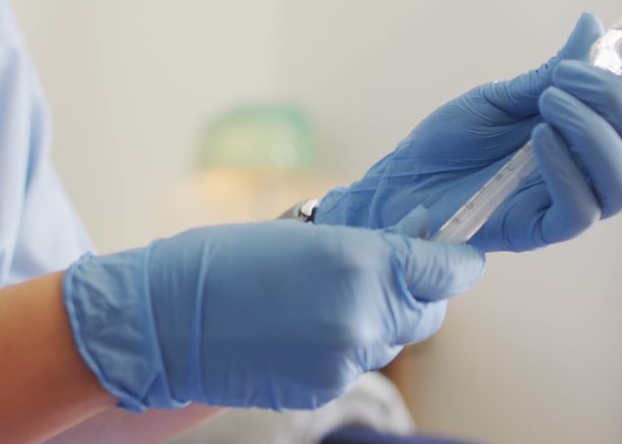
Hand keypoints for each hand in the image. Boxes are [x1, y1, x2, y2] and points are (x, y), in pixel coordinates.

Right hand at [63, 207, 481, 411]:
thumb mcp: (300, 231)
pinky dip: (343, 347)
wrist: (164, 322)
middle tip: (390, 273)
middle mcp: (364, 317)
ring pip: (390, 341)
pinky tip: (303, 328)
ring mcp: (345, 361)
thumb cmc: (221, 262)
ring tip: (327, 299)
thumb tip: (409, 237)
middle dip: (417, 294)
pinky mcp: (323, 389)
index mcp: (362, 263)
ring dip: (376, 321)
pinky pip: (354, 365)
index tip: (457, 254)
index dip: (457, 261)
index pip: (447, 270)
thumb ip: (363, 240)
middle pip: (428, 314)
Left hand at [316, 13, 621, 251]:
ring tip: (549, 102)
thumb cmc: (450, 140)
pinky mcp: (540, 231)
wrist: (403, 178)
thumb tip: (593, 25)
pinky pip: (580, 212)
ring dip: (597, 133)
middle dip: (620, 102)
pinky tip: (538, 138)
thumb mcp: (501, 97)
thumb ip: (550, 73)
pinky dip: (568, 170)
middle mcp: (589, 172)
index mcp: (591, 137)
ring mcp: (567, 203)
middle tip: (567, 76)